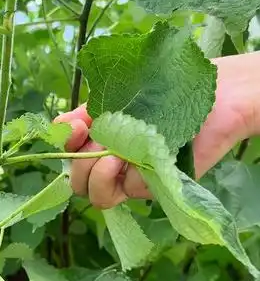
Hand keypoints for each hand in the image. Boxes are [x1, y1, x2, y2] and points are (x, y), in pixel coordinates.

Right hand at [55, 52, 259, 208]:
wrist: (222, 90)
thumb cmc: (171, 84)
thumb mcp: (119, 92)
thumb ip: (88, 110)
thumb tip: (59, 126)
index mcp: (103, 138)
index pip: (69, 156)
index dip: (63, 147)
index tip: (74, 127)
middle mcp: (117, 161)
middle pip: (79, 184)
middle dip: (77, 168)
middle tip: (91, 142)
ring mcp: (138, 175)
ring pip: (101, 196)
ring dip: (98, 177)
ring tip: (112, 157)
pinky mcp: (162, 183)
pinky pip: (134, 188)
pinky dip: (133, 174)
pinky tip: (143, 152)